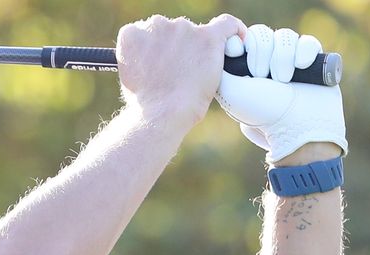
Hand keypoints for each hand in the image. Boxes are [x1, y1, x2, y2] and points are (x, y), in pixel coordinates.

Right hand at [116, 14, 246, 126]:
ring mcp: (183, 29)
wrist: (162, 114)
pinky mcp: (208, 37)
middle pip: (172, 31)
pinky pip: (227, 25)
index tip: (162, 62)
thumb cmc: (146, 103)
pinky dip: (234, 31)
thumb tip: (156, 59)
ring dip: (198, 48)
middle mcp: (156, 25)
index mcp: (133, 34)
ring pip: (196, 32)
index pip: (147, 31)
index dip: (156, 47)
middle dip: (177, 48)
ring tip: (196, 75)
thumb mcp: (131, 77)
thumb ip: (142, 59)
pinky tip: (238, 40)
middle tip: (180, 74)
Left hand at [216, 24, 347, 162]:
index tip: (245, 62)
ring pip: (285, 36)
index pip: (244, 37)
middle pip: (263, 34)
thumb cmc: (261, 113)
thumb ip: (221, 68)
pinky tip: (301, 67)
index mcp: (246, 68)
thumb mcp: (230, 92)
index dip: (244, 44)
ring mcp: (291, 61)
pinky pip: (308, 42)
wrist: (297, 127)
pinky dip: (304, 52)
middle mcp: (268, 62)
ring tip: (284, 80)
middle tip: (263, 77)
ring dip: (282, 56)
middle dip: (262, 53)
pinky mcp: (314, 62)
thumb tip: (223, 47)